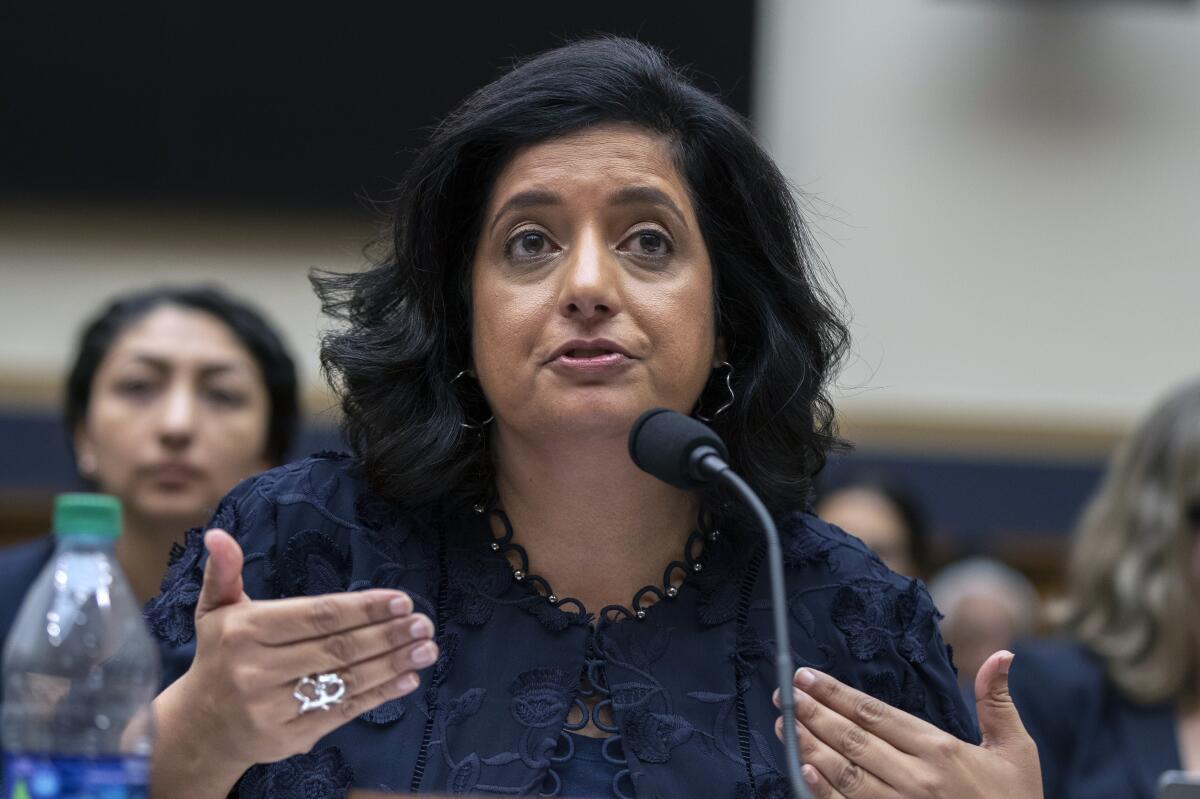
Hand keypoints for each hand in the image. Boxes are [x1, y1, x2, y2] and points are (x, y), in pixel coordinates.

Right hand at [152, 529, 435, 794]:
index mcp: (244, 632)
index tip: (401, 601)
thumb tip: (218, 535)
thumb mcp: (215, 611)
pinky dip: (379, 695)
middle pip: (336, 649)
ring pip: (344, 681)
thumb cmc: (220, 656)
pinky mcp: (288, 737)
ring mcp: (272, 708)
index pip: (317, 616)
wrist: (201, 727)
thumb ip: (225, 572)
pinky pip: (342, 711)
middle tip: (423, 623)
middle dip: (386, 635)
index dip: (362, 609)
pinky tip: (408, 680)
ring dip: (393, 664)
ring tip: (427, 649)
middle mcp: (255, 671)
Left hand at [773, 651, 1041, 798]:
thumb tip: (1002, 653)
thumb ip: (997, 702)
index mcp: (941, 750)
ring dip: (809, 746)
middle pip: (853, 738)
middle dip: (813, 713)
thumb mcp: (1016, 751)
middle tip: (783, 694)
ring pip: (845, 772)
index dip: (837, 694)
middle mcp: (917, 778)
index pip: (876, 714)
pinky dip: (822, 790)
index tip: (807, 676)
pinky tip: (801, 771)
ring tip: (784, 725)